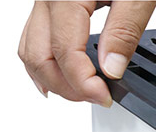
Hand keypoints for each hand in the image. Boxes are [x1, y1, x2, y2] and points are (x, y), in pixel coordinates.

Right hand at [18, 1, 155, 105]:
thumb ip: (125, 31)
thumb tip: (111, 69)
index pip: (65, 53)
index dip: (84, 83)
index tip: (104, 97)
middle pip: (39, 55)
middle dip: (66, 87)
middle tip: (96, 98)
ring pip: (30, 48)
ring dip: (52, 77)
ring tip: (82, 92)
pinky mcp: (50, 0)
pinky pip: (34, 35)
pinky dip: (44, 60)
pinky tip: (60, 75)